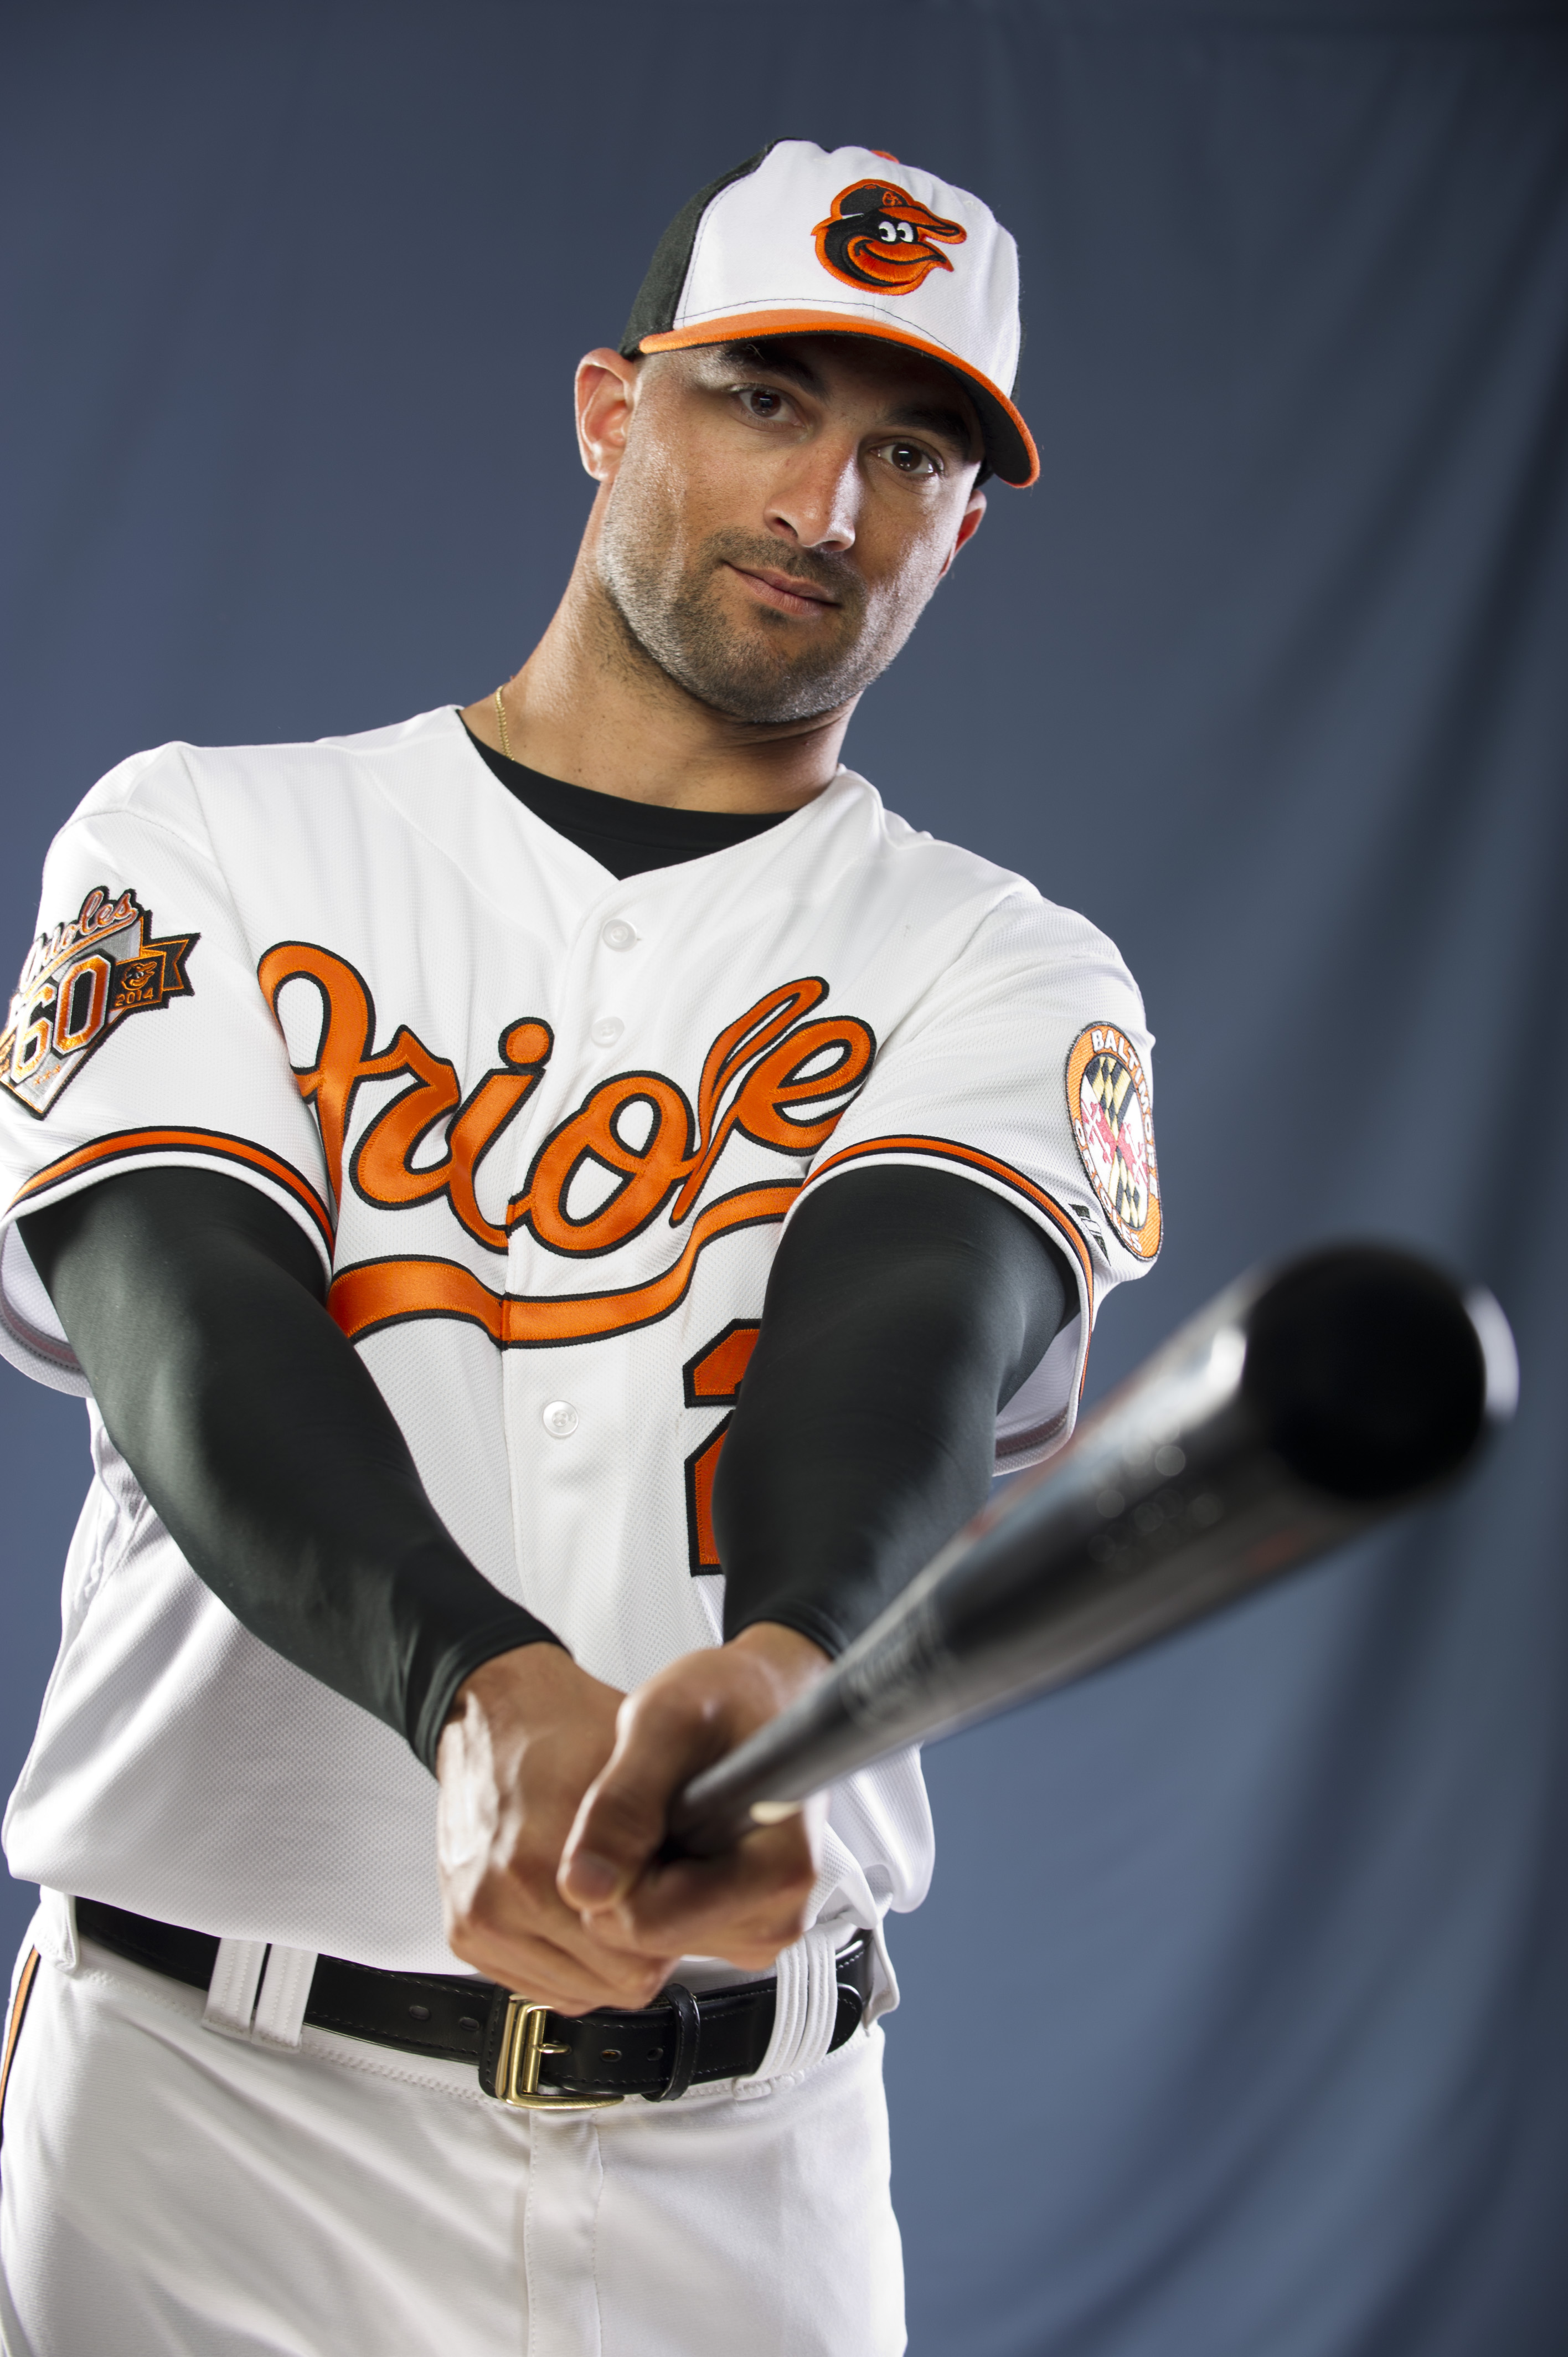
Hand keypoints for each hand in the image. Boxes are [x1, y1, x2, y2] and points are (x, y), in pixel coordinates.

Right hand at [437, 1644, 669, 2012]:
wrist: (496, 1712)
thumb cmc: (566, 1729)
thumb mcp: (642, 1772)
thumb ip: (670, 1841)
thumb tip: (720, 1890)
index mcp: (540, 1864)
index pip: (638, 1963)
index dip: (673, 1930)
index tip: (679, 1897)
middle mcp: (501, 1901)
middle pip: (612, 1984)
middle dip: (642, 1946)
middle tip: (652, 1893)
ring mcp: (479, 1922)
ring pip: (579, 1993)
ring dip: (603, 1959)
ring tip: (616, 1896)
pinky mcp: (464, 1933)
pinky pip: (540, 1986)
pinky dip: (568, 1961)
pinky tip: (580, 1913)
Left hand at [557, 1623, 829, 1975]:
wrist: (760, 1695)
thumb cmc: (728, 1697)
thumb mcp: (661, 1722)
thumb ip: (621, 1802)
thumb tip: (582, 1887)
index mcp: (776, 1871)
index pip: (647, 1921)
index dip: (617, 1862)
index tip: (641, 1801)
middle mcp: (777, 1914)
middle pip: (645, 1936)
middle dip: (631, 1868)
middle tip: (661, 1799)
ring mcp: (760, 1927)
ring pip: (648, 1937)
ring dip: (642, 1871)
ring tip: (675, 1808)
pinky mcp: (740, 1927)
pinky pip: (663, 1928)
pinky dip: (654, 1879)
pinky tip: (679, 1831)